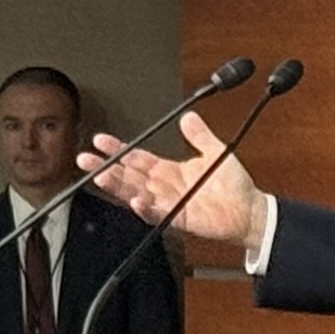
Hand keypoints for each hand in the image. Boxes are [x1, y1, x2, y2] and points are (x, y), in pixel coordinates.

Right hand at [82, 113, 258, 245]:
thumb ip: (200, 135)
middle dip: (105, 167)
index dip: (118, 149)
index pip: (136, 158)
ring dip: (117, 186)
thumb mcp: (216, 151)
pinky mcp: (179, 218)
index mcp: (169, 170)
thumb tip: (188, 116)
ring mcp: (168, 203)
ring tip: (99, 176)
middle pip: (128, 176)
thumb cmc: (233, 185)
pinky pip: (158, 214)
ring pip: (135, 193)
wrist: (249, 209)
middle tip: (85, 159)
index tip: (100, 140)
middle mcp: (164, 187)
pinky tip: (135, 200)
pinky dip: (146, 208)